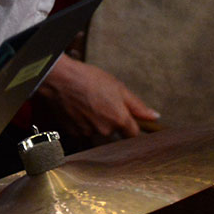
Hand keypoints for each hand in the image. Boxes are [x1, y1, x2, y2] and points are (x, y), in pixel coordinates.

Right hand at [33, 54, 159, 141]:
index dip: (132, 127)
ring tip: (89, 105)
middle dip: (112, 122)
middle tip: (103, 105)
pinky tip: (79, 109)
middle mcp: (104, 130)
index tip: (129, 121)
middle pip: (114, 133)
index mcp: (119, 120)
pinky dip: (83, 124)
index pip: (133, 134)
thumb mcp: (119, 88)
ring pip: (98, 132)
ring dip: (96, 123)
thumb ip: (138, 106)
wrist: (59, 79)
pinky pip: (83, 132)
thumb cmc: (88, 79)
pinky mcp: (73, 133)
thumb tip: (154, 116)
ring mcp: (88, 132)